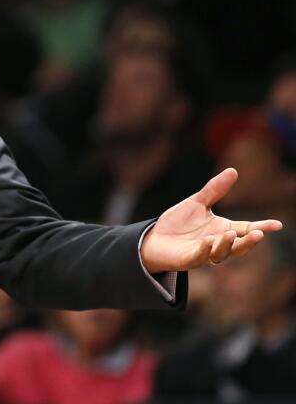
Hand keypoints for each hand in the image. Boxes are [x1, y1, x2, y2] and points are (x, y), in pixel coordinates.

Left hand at [141, 168, 283, 272]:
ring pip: (221, 254)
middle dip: (249, 241)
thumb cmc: (178, 223)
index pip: (246, 228)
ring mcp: (204, 254)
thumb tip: (233, 170)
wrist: (154, 239)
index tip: (277, 225)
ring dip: (227, 244)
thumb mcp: (196, 203)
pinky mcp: (188, 260)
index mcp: (222, 230)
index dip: (261, 227)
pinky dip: (205, 250)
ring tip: (230, 233)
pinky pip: (199, 257)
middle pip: (238, 245)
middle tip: (259, 234)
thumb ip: (214, 190)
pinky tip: (207, 241)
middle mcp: (217, 244)